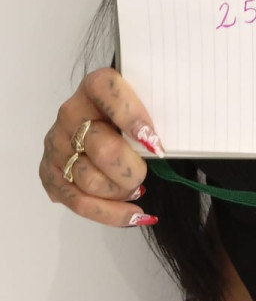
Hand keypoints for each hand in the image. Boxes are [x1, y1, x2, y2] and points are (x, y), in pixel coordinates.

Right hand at [39, 67, 164, 227]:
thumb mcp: (146, 104)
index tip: (154, 141)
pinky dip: (111, 214)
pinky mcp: (51, 173)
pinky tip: (134, 214)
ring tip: (136, 188)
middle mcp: (70, 114)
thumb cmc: (132, 114)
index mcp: (95, 86)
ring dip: (120, 192)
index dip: (131, 116)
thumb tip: (159, 149)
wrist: (101, 119)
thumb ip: (155, 116)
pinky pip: (78, 202)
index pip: (107, 92)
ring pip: (89, 180)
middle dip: (131, 170)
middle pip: (102, 149)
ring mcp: (58, 145)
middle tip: (145, 173)